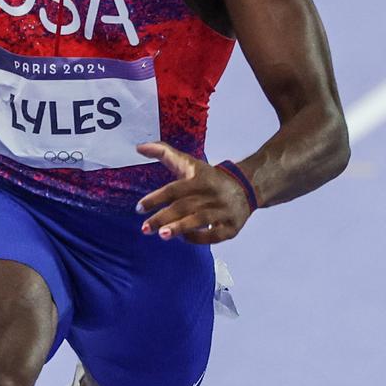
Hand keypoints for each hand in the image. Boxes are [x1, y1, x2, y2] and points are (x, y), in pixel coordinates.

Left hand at [134, 142, 251, 242]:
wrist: (246, 186)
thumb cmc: (210, 178)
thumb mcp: (189, 163)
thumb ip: (164, 153)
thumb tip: (139, 147)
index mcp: (199, 179)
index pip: (174, 189)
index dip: (156, 198)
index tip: (139, 208)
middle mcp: (211, 194)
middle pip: (185, 206)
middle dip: (163, 217)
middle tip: (145, 228)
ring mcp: (222, 211)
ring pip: (199, 220)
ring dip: (180, 228)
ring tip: (161, 235)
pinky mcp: (231, 227)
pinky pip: (214, 235)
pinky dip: (198, 238)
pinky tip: (183, 238)